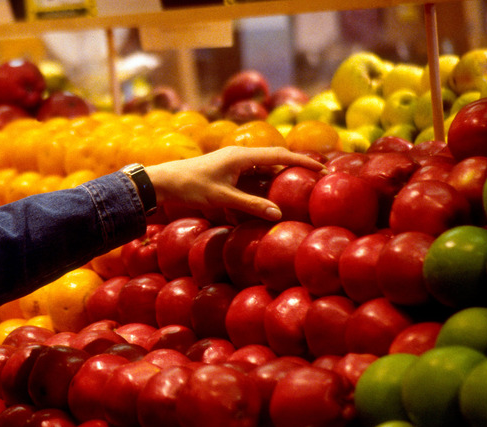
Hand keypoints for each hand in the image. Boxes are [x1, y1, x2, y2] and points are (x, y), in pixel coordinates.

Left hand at [146, 146, 325, 220]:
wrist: (165, 180)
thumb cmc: (192, 187)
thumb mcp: (222, 198)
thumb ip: (250, 205)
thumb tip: (278, 214)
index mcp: (241, 156)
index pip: (279, 155)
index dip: (302, 161)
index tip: (321, 168)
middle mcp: (239, 154)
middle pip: (275, 156)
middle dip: (296, 164)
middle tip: (317, 174)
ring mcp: (233, 160)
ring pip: (264, 163)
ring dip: (281, 170)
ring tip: (300, 181)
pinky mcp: (227, 167)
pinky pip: (253, 169)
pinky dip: (266, 176)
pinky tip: (273, 187)